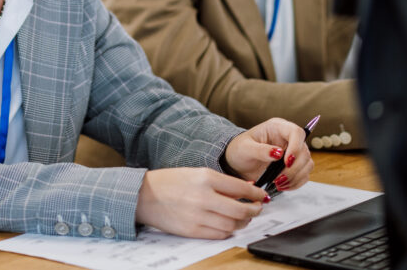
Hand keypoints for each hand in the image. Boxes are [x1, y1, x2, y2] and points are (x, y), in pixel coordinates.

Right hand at [135, 167, 268, 238]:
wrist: (144, 195)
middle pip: (240, 210)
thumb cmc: (169, 182)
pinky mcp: (192, 230)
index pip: (241, 188)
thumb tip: (246, 187)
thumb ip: (220, 181)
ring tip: (243, 217)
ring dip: (242, 222)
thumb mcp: (196, 173)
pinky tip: (228, 224)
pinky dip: (228, 230)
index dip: (256, 193)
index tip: (262, 196)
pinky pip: (219, 234)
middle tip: (257, 208)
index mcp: (205, 177)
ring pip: (232, 225)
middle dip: (254, 210)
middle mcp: (203, 197)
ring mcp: (198, 216)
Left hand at [223, 118, 313, 191]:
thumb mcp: (245, 149)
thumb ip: (260, 150)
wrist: (238, 163)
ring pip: (307, 164)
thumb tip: (278, 154)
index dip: (296, 147)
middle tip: (278, 179)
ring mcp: (293, 152)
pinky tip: (282, 186)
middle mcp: (288, 138)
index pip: (296, 132)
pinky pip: (304, 175)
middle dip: (294, 168)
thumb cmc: (240, 150)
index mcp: (277, 127)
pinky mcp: (294, 166)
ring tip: (278, 184)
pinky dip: (296, 183)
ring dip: (296, 177)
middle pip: (304, 151)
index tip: (286, 162)